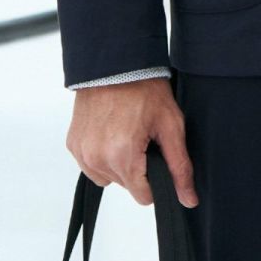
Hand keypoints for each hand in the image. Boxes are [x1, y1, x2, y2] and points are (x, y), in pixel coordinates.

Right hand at [67, 78, 199, 208]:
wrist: (115, 60)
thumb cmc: (144, 87)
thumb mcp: (170, 125)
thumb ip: (180, 166)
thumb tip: (188, 199)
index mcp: (121, 156)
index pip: (143, 196)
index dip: (155, 179)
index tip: (156, 154)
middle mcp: (96, 159)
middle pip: (126, 185)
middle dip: (137, 166)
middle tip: (143, 134)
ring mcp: (82, 152)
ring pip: (108, 177)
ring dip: (118, 162)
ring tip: (127, 130)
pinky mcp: (73, 144)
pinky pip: (91, 164)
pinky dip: (102, 154)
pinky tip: (112, 130)